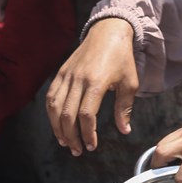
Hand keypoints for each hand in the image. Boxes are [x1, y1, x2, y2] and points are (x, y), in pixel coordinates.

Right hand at [45, 18, 137, 155]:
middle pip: (67, 115)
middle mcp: (78, 80)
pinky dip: (51, 114)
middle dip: (71, 137)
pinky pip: (51, 97)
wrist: (109, 32)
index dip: (87, 134)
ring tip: (66, 142)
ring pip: (54, 108)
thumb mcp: (130, 82)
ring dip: (58, 128)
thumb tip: (124, 130)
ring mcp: (66, 76)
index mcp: (96, 82)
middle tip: (78, 150)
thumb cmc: (122, 58)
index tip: (92, 145)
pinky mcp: (61, 73)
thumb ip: (125, 108)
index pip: (86, 115)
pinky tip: (58, 124)